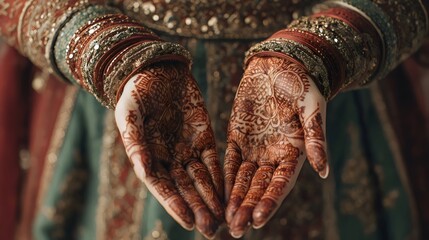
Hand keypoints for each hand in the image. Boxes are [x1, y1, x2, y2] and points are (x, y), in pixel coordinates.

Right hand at [115, 62, 223, 238]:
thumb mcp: (130, 112)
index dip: (174, 204)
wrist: (158, 69)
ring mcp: (187, 149)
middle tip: (211, 231)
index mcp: (148, 155)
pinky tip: (228, 194)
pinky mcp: (204, 138)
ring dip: (211, 200)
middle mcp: (168, 157)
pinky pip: (213, 161)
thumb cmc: (138, 90)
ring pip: (201, 180)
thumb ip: (135, 141)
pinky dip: (220, 178)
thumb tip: (143, 169)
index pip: (162, 185)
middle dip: (197, 209)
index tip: (188, 221)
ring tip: (223, 220)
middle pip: (184, 188)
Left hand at [224, 57, 328, 237]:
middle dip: (248, 207)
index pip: (281, 183)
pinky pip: (229, 161)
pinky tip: (217, 195)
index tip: (258, 219)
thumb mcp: (311, 109)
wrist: (281, 63)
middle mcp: (273, 155)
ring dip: (235, 199)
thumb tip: (323, 172)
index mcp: (294, 151)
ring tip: (225, 221)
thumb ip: (315, 139)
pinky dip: (224, 178)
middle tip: (236, 229)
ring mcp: (254, 147)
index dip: (270, 201)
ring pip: (243, 179)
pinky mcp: (237, 137)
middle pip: (260, 187)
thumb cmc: (301, 83)